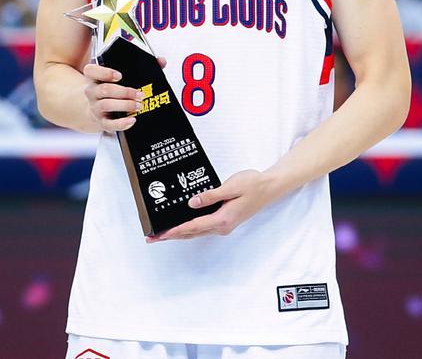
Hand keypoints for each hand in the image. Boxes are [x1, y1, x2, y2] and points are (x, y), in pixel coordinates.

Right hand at [82, 56, 166, 132]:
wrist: (96, 111)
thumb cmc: (111, 92)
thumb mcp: (118, 78)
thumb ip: (140, 67)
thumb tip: (160, 61)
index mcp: (95, 78)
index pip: (91, 71)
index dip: (105, 73)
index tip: (119, 75)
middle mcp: (93, 92)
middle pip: (105, 89)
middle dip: (125, 92)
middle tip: (139, 94)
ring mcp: (96, 107)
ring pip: (107, 105)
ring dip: (125, 105)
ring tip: (138, 106)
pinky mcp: (101, 121)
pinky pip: (109, 124)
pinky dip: (121, 123)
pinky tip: (131, 120)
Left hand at [147, 169, 281, 242]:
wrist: (269, 188)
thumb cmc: (252, 185)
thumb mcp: (231, 187)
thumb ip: (211, 196)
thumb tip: (192, 203)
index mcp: (223, 219)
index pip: (193, 226)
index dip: (175, 230)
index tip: (160, 234)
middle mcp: (222, 226)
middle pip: (191, 233)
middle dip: (171, 236)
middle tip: (152, 237)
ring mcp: (224, 226)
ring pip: (196, 232)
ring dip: (178, 233)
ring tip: (161, 234)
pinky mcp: (224, 221)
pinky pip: (202, 228)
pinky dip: (188, 228)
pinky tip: (180, 225)